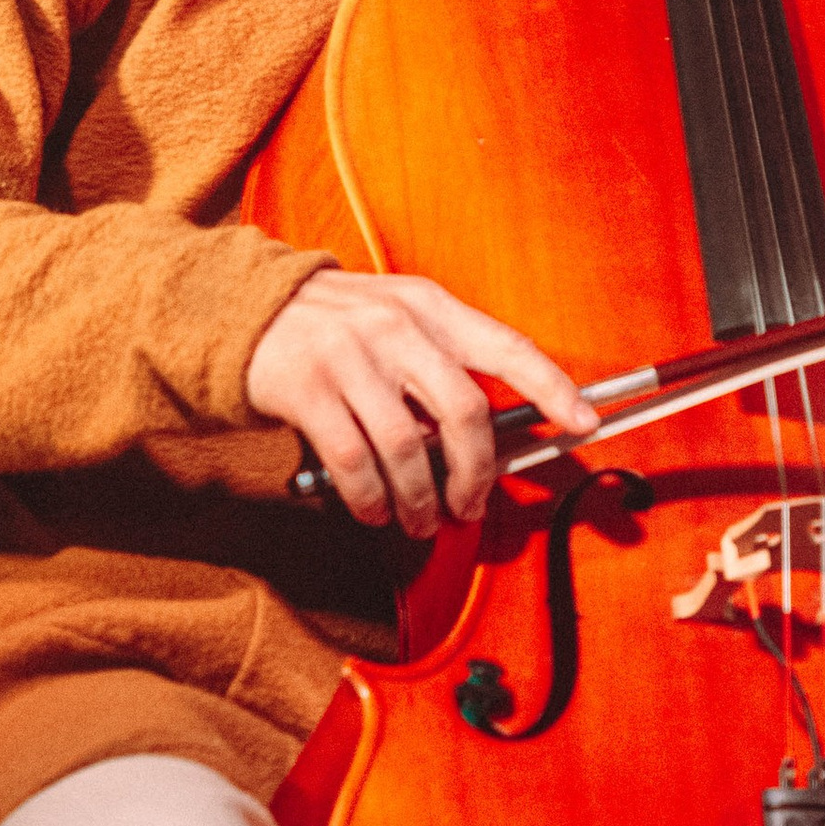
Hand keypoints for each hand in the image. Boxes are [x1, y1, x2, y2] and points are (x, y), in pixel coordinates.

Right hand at [245, 268, 593, 535]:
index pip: (505, 347)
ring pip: (409, 448)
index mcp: (428, 306)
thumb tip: (484, 439)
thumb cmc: (329, 326)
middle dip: (475, 474)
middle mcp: (395, 325)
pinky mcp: (307, 388)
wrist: (240, 309)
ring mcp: (349, 355)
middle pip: (464, 413)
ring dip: (420, 499)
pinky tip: (375, 509)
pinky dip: (372, 498)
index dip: (552, 387)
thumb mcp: (392, 318)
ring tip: (418, 519)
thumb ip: (438, 363)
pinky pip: (355, 462)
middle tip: (469, 505)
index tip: (584, 423)